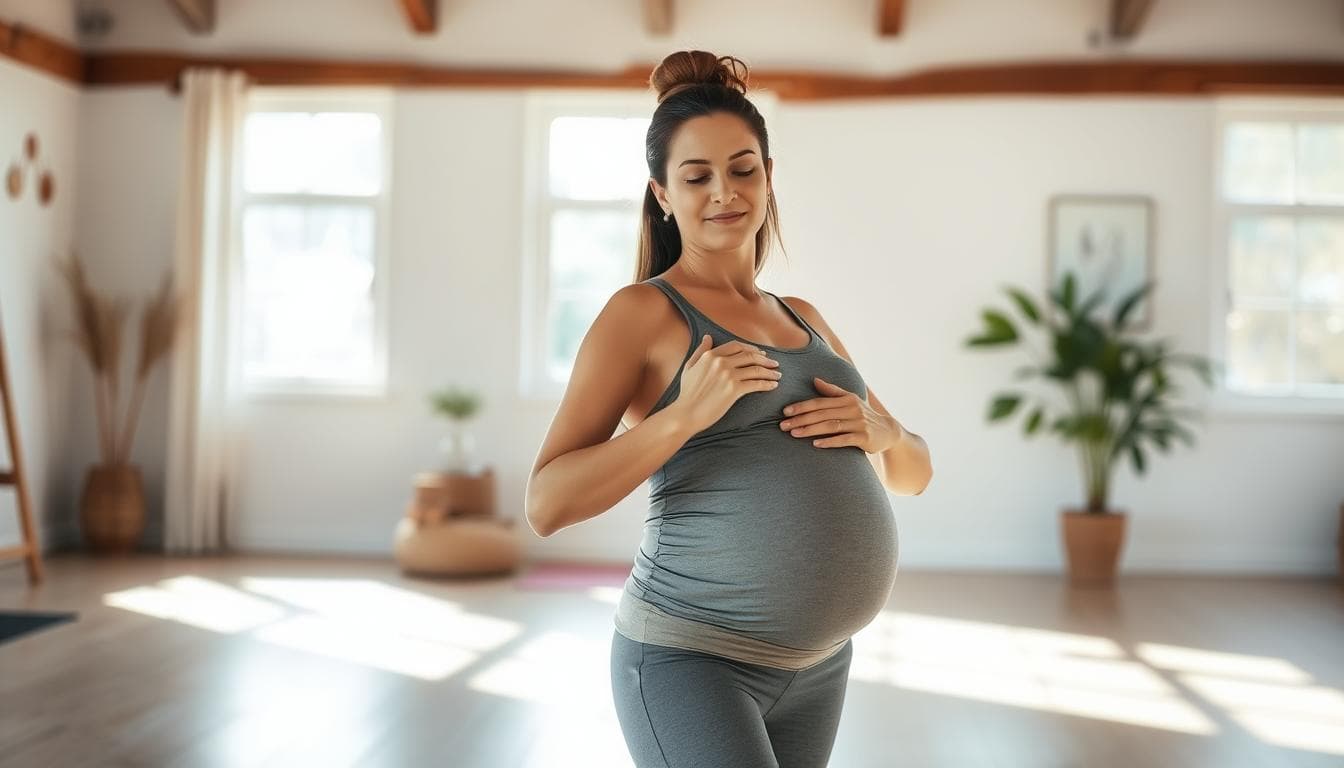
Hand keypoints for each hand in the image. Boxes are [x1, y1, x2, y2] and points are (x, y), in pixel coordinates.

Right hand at [671, 335, 782, 433]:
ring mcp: (728, 375)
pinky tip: (773, 386)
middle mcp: (721, 362)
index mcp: (711, 355)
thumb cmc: (687, 393)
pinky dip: (767, 384)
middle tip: (774, 364)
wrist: (686, 413)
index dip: (751, 348)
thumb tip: (708, 337)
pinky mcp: (734, 390)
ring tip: (778, 375)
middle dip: (765, 359)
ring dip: (769, 372)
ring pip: (755, 369)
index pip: (737, 346)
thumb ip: (700, 351)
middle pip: (749, 356)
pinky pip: (755, 384)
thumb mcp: (690, 367)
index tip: (760, 354)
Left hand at [779, 377, 902, 452]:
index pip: (820, 402)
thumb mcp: (850, 400)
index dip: (802, 406)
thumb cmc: (863, 414)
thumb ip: (832, 391)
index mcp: (846, 399)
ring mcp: (859, 423)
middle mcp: (852, 409)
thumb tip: (814, 380)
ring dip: (810, 430)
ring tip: (794, 434)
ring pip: (830, 426)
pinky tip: (816, 444)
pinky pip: (844, 439)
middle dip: (801, 419)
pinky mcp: (864, 437)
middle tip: (783, 425)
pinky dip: (830, 441)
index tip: (785, 411)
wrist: (887, 431)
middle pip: (822, 414)